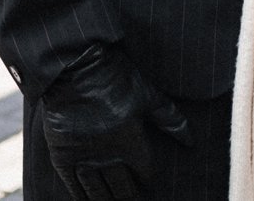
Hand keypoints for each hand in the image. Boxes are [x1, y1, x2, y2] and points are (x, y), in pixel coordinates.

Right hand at [39, 44, 191, 200]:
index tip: (147, 183)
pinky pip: (74, 187)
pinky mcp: (62, 155)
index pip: (145, 175)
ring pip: (99, 193)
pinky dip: (81, 198)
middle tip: (130, 197)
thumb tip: (191, 141)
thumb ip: (170, 119)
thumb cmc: (116, 76)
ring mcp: (84, 157)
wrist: (75, 65)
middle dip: (129, 196)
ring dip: (107, 200)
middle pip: (124, 190)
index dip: (147, 181)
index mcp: (133, 143)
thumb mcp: (148, 94)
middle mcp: (109, 156)